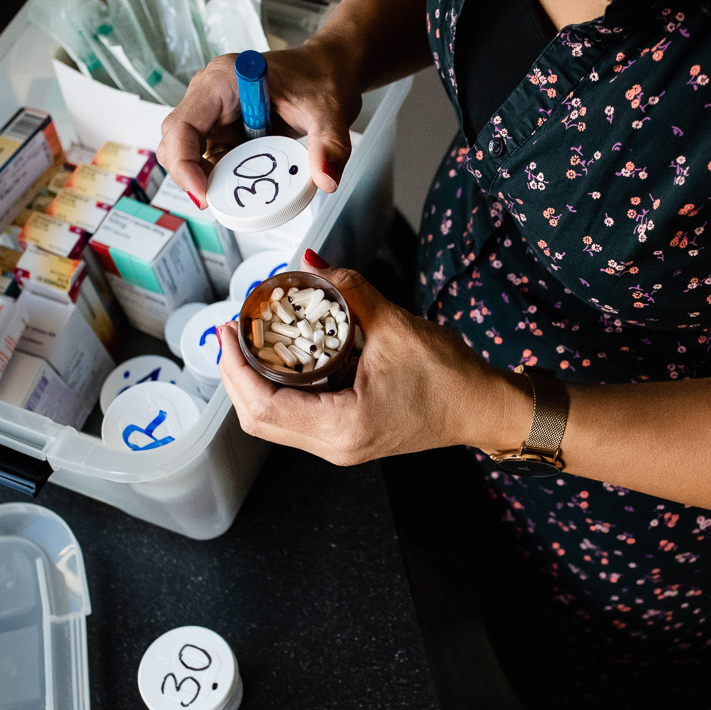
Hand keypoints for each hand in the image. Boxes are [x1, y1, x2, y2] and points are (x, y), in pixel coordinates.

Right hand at [157, 40, 362, 206]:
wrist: (328, 73)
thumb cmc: (322, 81)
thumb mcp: (329, 115)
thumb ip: (329, 147)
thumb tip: (326, 180)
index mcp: (225, 80)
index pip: (183, 123)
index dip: (184, 162)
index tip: (203, 192)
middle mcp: (211, 94)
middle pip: (175, 140)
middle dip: (188, 175)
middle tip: (214, 202)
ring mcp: (214, 113)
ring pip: (186, 152)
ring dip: (203, 179)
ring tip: (232, 197)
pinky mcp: (223, 129)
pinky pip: (208, 158)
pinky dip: (218, 178)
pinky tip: (239, 188)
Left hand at [216, 251, 530, 464]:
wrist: (483, 407)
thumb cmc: (449, 377)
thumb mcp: (396, 325)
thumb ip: (350, 290)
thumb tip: (312, 263)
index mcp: (341, 427)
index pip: (263, 405)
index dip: (235, 366)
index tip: (227, 328)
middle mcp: (334, 446)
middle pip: (259, 419)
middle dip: (237, 374)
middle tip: (233, 330)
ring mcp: (339, 446)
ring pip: (275, 421)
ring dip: (256, 381)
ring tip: (253, 339)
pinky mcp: (347, 435)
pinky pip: (297, 416)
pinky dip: (282, 387)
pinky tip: (284, 355)